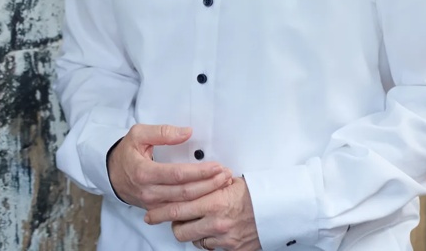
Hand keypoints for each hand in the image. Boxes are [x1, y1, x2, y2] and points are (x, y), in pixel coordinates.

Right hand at [107, 124, 232, 209]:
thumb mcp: (138, 134)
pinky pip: (180, 210)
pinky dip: (197, 203)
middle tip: (226, 175)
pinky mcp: (157, 209)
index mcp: (143, 172)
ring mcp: (152, 204)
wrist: (112, 173)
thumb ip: (162, 132)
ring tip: (224, 184)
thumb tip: (187, 132)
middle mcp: (148, 192)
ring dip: (206, 195)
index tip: (216, 166)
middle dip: (209, 184)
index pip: (177, 174)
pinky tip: (210, 194)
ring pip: (184, 204)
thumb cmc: (127, 152)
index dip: (199, 172)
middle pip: (184, 192)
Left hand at [144, 176, 259, 250]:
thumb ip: (206, 185)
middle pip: (180, 230)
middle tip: (171, 219)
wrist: (276, 209)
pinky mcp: (232, 250)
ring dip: (191, 232)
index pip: (176, 209)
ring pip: (193, 240)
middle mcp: (216, 223)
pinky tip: (210, 229)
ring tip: (196, 221)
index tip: (150, 214)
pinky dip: (207, 239)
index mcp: (213, 202)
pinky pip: (209, 247)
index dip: (159, 213)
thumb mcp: (227, 182)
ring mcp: (223, 239)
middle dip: (172, 225)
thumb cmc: (253, 193)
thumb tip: (188, 181)